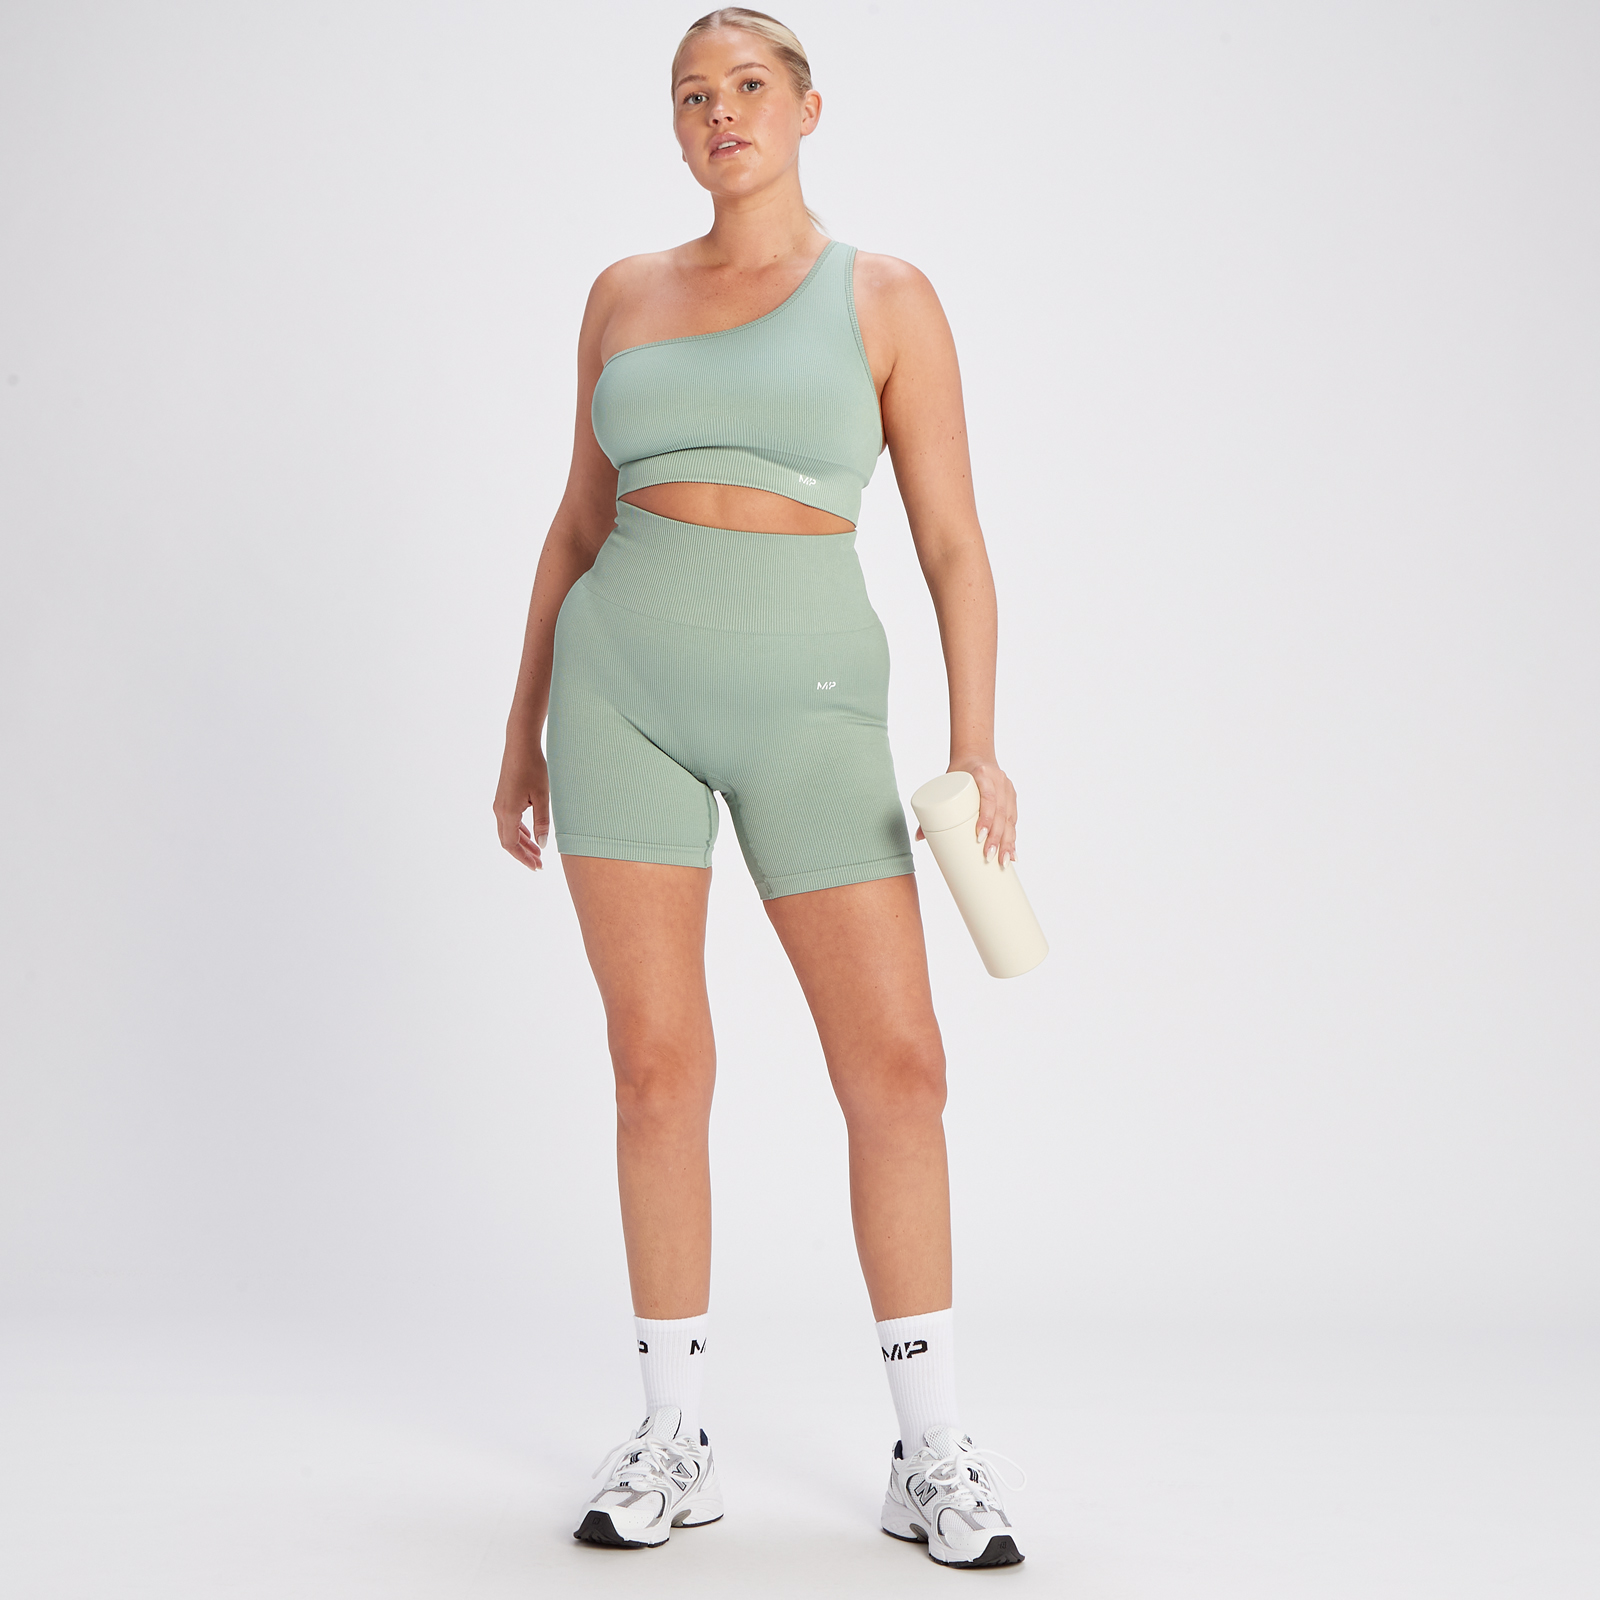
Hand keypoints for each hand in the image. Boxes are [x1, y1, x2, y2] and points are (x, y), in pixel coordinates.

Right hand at [494, 742, 549, 871]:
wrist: (520, 744)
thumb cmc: (533, 767)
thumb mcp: (542, 796)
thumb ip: (542, 822)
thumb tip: (542, 845)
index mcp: (508, 812)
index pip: (511, 844)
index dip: (524, 858)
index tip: (536, 867)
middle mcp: (499, 810)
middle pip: (508, 841)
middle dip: (523, 854)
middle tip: (539, 864)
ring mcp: (500, 804)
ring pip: (508, 832)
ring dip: (522, 844)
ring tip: (537, 852)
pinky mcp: (503, 798)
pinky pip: (508, 822)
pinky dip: (519, 832)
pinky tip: (530, 834)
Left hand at [914, 755, 1017, 866]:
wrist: (976, 754)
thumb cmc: (959, 771)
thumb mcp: (946, 782)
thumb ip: (933, 808)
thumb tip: (919, 837)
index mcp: (983, 774)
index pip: (988, 797)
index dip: (986, 817)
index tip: (979, 836)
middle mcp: (1000, 781)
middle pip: (1001, 813)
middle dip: (997, 838)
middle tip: (989, 856)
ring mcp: (1008, 790)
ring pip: (1010, 819)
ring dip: (1007, 842)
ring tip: (1003, 861)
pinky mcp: (1011, 798)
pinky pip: (1014, 820)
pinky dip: (1013, 837)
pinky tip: (1013, 853)